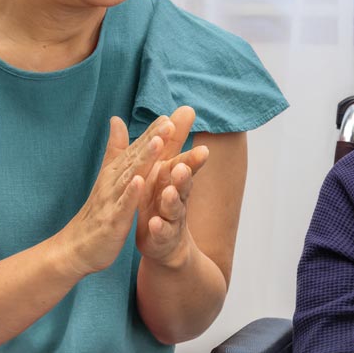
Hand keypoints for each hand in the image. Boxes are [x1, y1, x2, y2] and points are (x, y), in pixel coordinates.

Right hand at [56, 114, 172, 277]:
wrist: (75, 248)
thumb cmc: (97, 211)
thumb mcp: (108, 177)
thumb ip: (115, 149)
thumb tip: (117, 118)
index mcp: (116, 173)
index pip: (136, 149)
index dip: (151, 132)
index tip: (168, 116)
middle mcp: (113, 182)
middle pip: (135, 158)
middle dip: (152, 140)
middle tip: (168, 123)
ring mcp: (112, 200)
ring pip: (130, 177)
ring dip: (144, 159)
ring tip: (158, 142)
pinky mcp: (112, 221)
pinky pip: (122, 205)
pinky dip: (131, 193)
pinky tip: (140, 181)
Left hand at [135, 106, 210, 266]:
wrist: (165, 242)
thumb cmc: (162, 200)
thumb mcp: (165, 169)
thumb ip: (171, 142)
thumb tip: (185, 109)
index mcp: (173, 179)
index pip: (185, 163)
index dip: (190, 154)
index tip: (198, 146)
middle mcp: (177, 196)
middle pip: (184, 184)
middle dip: (186, 174)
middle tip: (184, 165)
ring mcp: (171, 218)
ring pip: (175, 208)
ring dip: (172, 199)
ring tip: (169, 191)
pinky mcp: (163, 238)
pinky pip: (162, 232)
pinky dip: (160, 228)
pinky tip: (155, 224)